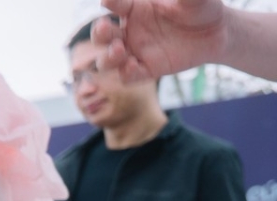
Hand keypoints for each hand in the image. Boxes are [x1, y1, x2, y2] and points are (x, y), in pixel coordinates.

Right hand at [94, 0, 229, 78]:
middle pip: (102, 36)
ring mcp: (136, 52)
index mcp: (136, 9)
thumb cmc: (202, 8)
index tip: (107, 1)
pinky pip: (128, 76)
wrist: (217, 33)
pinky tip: (132, 66)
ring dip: (108, 57)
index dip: (110, 2)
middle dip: (99, 33)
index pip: (116, 5)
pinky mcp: (146, 70)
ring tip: (119, 50)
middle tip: (104, 28)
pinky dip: (126, 73)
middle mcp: (130, 31)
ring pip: (108, 60)